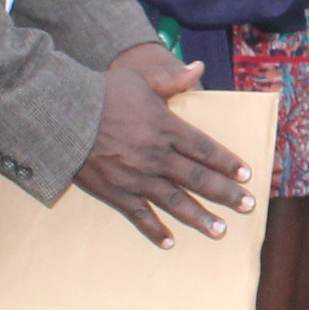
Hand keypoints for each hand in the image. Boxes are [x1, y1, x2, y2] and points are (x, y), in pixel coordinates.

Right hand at [73, 45, 251, 246]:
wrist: (61, 116)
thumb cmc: (101, 93)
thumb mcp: (139, 78)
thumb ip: (171, 77)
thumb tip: (198, 67)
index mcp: (165, 127)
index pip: (205, 148)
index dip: (227, 162)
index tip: (246, 175)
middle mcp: (157, 156)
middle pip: (198, 178)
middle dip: (226, 193)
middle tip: (248, 206)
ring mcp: (137, 177)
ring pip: (176, 202)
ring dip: (199, 217)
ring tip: (219, 230)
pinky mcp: (116, 192)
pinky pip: (140, 216)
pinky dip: (155, 230)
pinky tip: (170, 242)